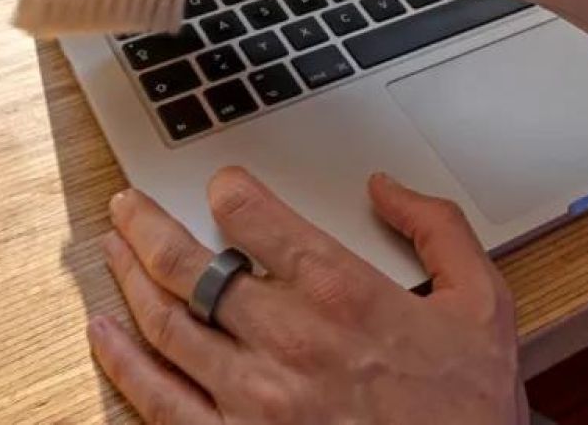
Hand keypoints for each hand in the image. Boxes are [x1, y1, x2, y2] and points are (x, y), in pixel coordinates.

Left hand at [89, 168, 526, 423]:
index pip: (252, 217)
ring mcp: (255, 399)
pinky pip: (160, 401)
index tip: (221, 185)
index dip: (227, 189)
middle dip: (148, 225)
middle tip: (128, 205)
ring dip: (129, 278)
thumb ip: (438, 228)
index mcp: (342, 294)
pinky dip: (123, 363)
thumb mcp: (482, 302)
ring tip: (113, 249)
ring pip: (165, 325)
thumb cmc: (469, 409)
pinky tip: (105, 333)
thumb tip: (385, 187)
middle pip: (189, 266)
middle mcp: (288, 340)